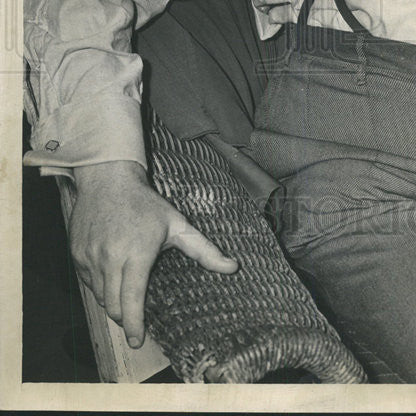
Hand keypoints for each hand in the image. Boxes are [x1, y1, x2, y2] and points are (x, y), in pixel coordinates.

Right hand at [70, 160, 237, 347]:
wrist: (108, 181)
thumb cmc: (146, 204)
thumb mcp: (178, 224)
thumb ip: (205, 250)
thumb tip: (232, 267)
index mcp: (136, 253)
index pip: (132, 300)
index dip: (134, 325)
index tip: (138, 340)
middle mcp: (110, 258)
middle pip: (114, 306)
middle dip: (125, 318)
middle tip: (135, 319)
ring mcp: (90, 257)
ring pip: (100, 297)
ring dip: (113, 302)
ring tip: (125, 293)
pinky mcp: (76, 255)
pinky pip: (87, 283)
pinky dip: (100, 287)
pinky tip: (111, 275)